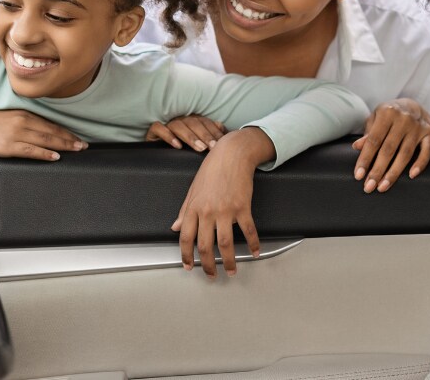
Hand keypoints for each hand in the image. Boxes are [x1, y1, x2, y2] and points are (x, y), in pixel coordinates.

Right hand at [0, 109, 85, 160]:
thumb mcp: (3, 119)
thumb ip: (19, 125)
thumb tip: (34, 135)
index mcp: (20, 114)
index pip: (49, 123)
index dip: (65, 131)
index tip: (77, 137)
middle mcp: (21, 121)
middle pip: (52, 131)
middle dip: (70, 138)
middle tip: (84, 145)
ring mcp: (14, 133)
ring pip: (46, 139)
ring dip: (64, 145)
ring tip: (77, 149)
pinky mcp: (6, 146)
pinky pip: (30, 150)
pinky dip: (45, 153)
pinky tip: (55, 156)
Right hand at [146, 115, 227, 151]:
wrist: (157, 156)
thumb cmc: (181, 150)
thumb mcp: (197, 143)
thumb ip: (210, 134)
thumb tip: (223, 127)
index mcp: (192, 121)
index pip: (205, 122)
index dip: (214, 131)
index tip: (221, 143)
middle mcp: (179, 120)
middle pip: (193, 123)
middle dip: (205, 135)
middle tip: (212, 146)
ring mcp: (166, 124)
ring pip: (178, 125)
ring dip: (190, 136)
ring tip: (199, 148)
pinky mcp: (152, 131)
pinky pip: (158, 128)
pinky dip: (168, 135)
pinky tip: (177, 146)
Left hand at [171, 128, 267, 278]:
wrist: (232, 153)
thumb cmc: (212, 169)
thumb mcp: (193, 189)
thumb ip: (184, 211)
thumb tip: (175, 227)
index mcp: (193, 208)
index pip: (185, 238)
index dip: (185, 256)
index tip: (188, 266)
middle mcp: (208, 211)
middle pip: (206, 246)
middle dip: (207, 265)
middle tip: (211, 275)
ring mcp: (226, 210)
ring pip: (226, 244)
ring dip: (229, 261)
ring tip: (231, 270)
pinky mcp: (243, 207)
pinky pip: (248, 230)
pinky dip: (253, 243)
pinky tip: (255, 251)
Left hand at [352, 98, 429, 193]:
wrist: (414, 104)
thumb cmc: (390, 114)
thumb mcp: (376, 118)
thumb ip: (368, 133)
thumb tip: (356, 147)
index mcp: (387, 113)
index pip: (374, 140)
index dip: (365, 159)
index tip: (358, 175)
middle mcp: (403, 119)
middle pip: (389, 149)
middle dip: (377, 170)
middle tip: (369, 187)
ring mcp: (417, 126)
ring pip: (405, 154)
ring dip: (394, 173)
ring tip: (383, 186)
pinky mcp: (429, 133)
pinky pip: (426, 151)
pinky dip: (420, 164)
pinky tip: (411, 176)